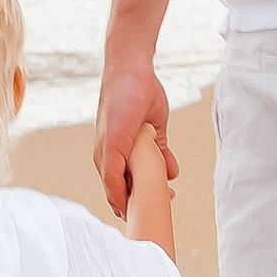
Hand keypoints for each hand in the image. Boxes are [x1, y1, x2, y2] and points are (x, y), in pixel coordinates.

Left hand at [96, 54, 174, 218]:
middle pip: (117, 196)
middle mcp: (104, 157)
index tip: (161, 206)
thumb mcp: (154, 129)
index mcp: (113, 155)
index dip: (139, 202)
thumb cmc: (140, 94)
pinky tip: (138, 205)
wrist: (132, 69)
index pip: (121, 189)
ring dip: (135, 204)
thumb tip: (172, 174)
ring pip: (114, 192)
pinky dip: (124, 195)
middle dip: (140, 207)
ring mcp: (105, 152)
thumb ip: (160, 152)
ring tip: (161, 206)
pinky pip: (113, 179)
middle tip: (166, 207)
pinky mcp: (112, 145)